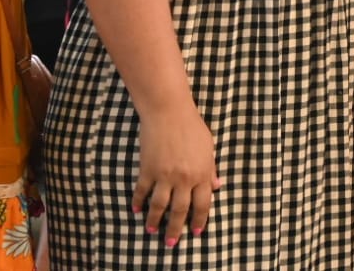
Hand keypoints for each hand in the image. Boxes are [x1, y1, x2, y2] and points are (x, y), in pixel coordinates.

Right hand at [133, 105, 223, 246]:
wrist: (168, 111)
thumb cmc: (191, 126)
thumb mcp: (208, 147)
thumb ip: (211, 168)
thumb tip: (218, 185)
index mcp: (201, 173)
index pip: (202, 204)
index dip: (199, 220)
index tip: (196, 231)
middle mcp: (183, 178)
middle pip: (180, 210)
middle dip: (175, 229)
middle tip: (171, 243)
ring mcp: (164, 175)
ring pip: (159, 205)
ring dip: (155, 221)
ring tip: (151, 231)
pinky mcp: (147, 169)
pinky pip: (142, 191)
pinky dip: (138, 202)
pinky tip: (136, 210)